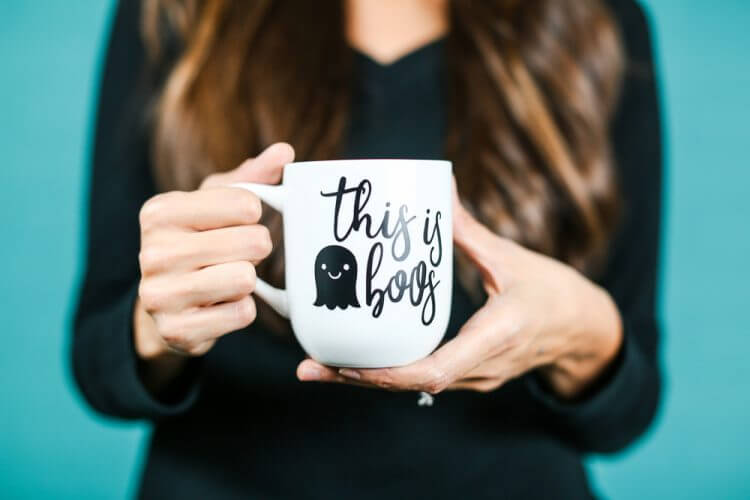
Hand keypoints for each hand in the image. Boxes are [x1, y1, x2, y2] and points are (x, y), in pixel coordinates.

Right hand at [134, 143, 293, 381]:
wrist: (164, 305)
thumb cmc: (198, 242)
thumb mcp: (216, 204)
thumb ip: (252, 178)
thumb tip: (285, 151)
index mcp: (161, 211)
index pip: (246, 203)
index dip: (254, 215)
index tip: (237, 223)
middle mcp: (153, 251)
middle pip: (253, 242)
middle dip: (257, 249)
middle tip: (238, 255)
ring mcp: (160, 294)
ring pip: (246, 279)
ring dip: (248, 281)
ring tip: (227, 279)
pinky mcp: (176, 330)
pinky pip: (242, 313)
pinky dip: (242, 310)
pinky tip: (221, 304)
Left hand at [297, 180, 622, 397]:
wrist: (584, 331)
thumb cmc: (554, 294)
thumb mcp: (511, 259)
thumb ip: (469, 231)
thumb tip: (437, 188)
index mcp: (494, 339)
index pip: (433, 371)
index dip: (384, 373)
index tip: (342, 365)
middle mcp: (480, 368)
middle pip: (410, 384)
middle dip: (357, 379)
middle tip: (308, 368)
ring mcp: (475, 378)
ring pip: (413, 386)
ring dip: (368, 378)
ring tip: (320, 363)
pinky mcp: (470, 375)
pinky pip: (423, 378)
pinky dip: (389, 370)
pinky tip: (359, 356)